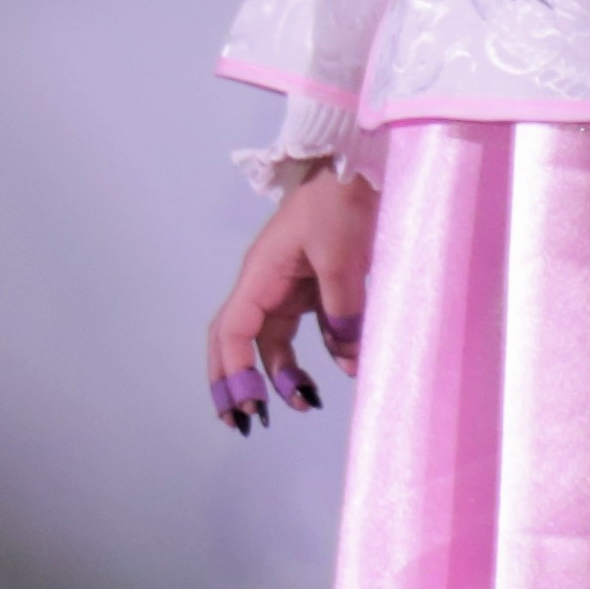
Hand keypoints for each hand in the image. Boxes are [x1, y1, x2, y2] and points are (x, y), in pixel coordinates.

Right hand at [204, 169, 375, 433]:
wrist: (358, 166)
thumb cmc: (340, 204)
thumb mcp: (343, 258)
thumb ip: (342, 311)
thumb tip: (347, 362)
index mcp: (260, 275)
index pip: (231, 331)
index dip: (232, 371)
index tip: (247, 405)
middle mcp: (265, 285)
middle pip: (235, 341)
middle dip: (234, 383)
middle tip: (245, 423)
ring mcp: (287, 286)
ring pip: (271, 341)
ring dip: (279, 376)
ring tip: (302, 407)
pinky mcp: (312, 286)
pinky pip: (304, 329)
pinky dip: (314, 355)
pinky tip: (338, 373)